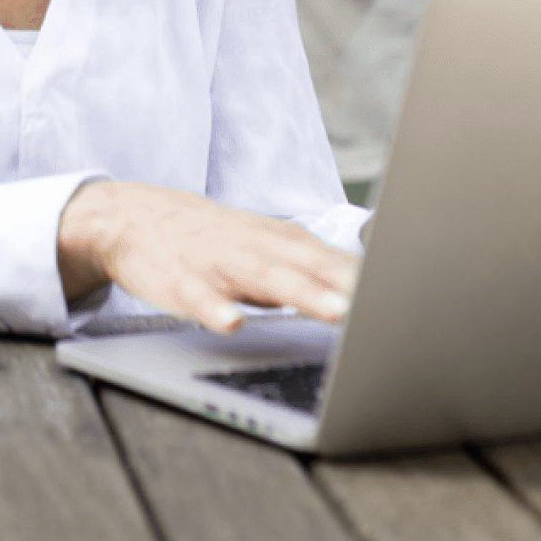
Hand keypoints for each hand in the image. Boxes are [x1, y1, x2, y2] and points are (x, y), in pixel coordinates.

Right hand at [57, 180, 359, 333]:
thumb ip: (309, 263)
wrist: (131, 217)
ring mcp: (215, 262)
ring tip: (336, 312)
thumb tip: (366, 284)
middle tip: (385, 304)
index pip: (330, 257)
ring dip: (301, 293)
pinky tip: (231, 323)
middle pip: (307, 266)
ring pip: (262, 278)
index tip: (409, 295)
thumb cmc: (210, 239)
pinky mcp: (178, 281)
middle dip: (347, 284)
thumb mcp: (262, 242)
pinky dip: (215, 308)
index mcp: (276, 239)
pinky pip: (198, 297)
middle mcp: (252, 246)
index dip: (367, 277)